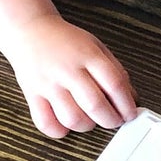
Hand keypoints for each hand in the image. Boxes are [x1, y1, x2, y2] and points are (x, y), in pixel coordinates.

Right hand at [4, 11, 137, 138]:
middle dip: (111, 120)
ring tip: (90, 120)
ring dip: (87, 126)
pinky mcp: (32, 94)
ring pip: (71, 118)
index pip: (114, 84)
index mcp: (87, 55)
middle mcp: (67, 70)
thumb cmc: (64, 41)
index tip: (130, 114)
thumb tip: (131, 99)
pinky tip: (65, 124)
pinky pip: (45, 123)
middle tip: (114, 121)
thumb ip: (115, 71)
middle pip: (95, 105)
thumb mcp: (96, 47)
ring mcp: (48, 83)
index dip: (127, 105)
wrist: (29, 29)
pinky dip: (58, 131)